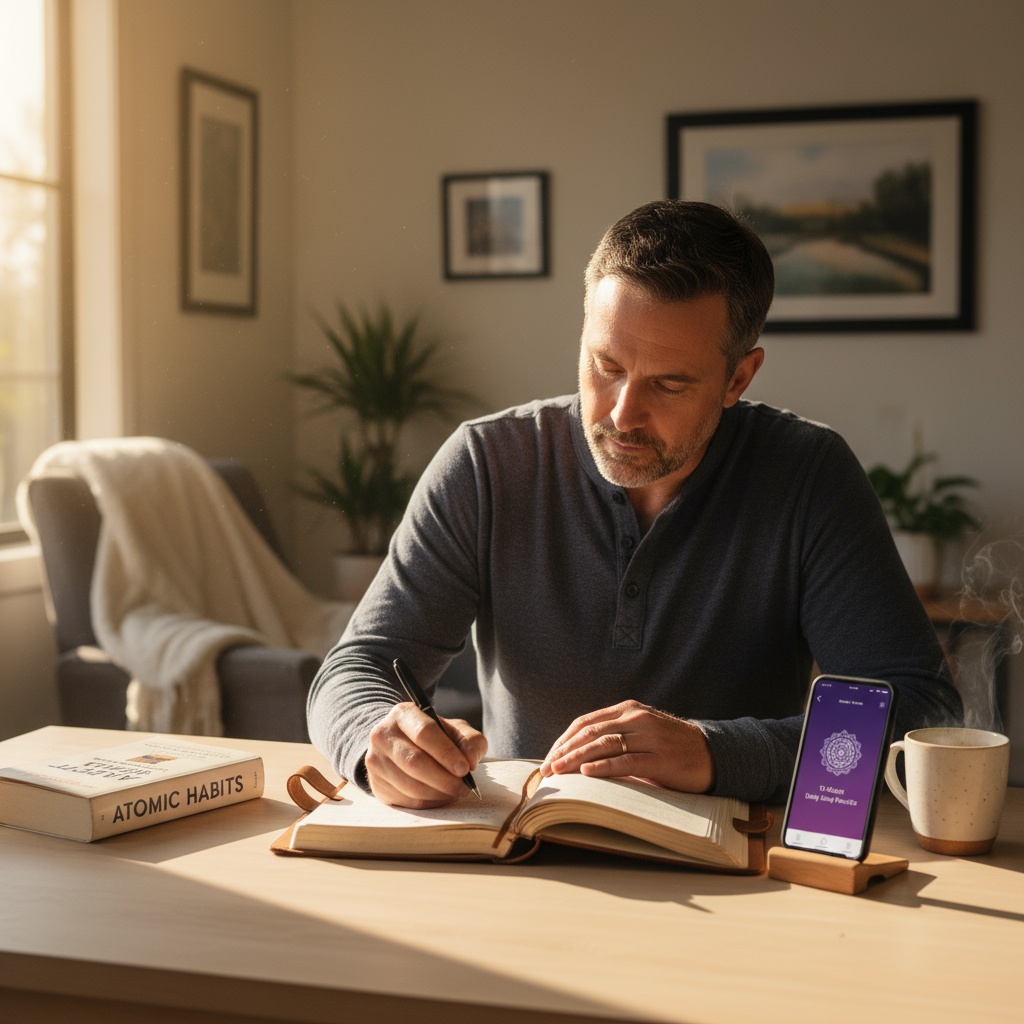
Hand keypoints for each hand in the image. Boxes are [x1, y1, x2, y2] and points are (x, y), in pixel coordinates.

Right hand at [365, 702, 487, 807]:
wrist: (403, 746)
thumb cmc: (435, 738)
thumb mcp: (456, 731)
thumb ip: (470, 741)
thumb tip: (471, 760)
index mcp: (403, 713)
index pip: (424, 732)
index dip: (446, 753)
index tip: (465, 769)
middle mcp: (383, 734)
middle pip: (415, 761)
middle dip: (444, 779)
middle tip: (464, 787)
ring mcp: (376, 760)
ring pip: (410, 785)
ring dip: (437, 793)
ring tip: (455, 792)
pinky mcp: (376, 783)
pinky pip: (405, 799)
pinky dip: (427, 802)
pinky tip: (439, 796)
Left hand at [539, 700, 714, 792]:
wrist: (711, 754)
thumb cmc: (670, 747)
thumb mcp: (641, 733)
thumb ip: (615, 737)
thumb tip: (577, 757)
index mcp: (629, 710)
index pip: (586, 722)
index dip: (564, 739)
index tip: (549, 756)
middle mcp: (636, 718)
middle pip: (590, 732)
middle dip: (565, 751)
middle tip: (547, 768)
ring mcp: (649, 737)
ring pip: (604, 745)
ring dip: (576, 759)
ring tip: (559, 771)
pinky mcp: (659, 758)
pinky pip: (626, 761)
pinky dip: (603, 767)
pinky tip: (587, 773)